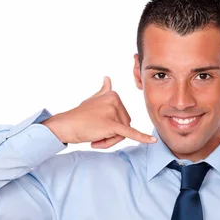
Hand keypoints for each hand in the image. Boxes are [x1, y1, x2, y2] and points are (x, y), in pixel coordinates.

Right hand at [42, 76, 157, 148]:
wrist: (66, 125)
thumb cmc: (79, 115)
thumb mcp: (93, 99)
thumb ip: (103, 90)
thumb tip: (108, 78)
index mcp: (114, 95)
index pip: (123, 117)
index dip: (113, 127)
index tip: (97, 125)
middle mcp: (116, 101)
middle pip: (125, 125)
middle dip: (112, 135)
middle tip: (96, 134)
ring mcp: (114, 112)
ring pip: (122, 135)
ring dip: (109, 140)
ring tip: (95, 137)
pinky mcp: (112, 125)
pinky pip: (130, 134)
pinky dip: (142, 138)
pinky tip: (153, 141)